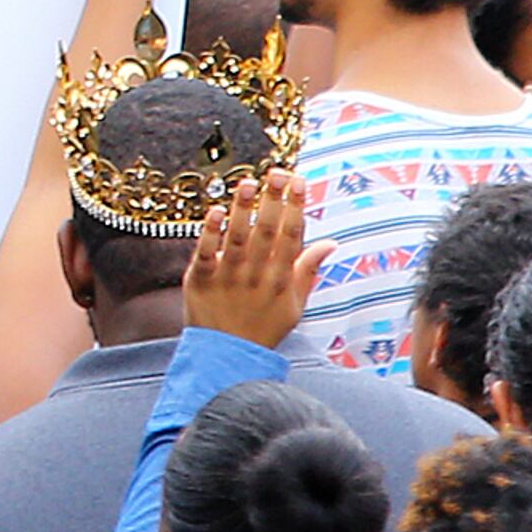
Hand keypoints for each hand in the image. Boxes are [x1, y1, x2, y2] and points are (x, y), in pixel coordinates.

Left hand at [184, 170, 328, 349]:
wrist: (226, 359)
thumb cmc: (263, 329)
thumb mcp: (294, 306)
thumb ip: (309, 271)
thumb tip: (331, 243)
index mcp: (281, 280)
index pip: (292, 237)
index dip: (296, 207)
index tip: (299, 181)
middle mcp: (257, 276)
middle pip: (267, 232)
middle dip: (274, 200)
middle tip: (277, 172)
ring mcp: (228, 279)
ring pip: (238, 238)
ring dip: (244, 209)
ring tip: (248, 183)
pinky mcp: (200, 282)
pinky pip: (205, 254)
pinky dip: (210, 233)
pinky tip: (216, 211)